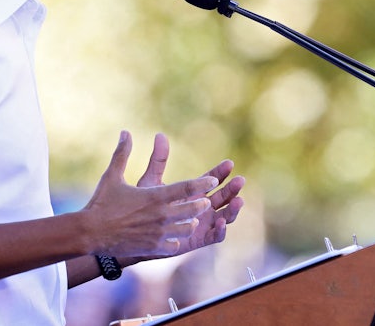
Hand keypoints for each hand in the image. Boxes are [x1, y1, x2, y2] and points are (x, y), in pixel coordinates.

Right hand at [82, 131, 217, 257]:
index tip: (213, 180)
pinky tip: (174, 237)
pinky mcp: (153, 248)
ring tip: (191, 219)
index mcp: (155, 196)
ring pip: (187, 228)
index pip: (188, 187)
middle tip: (204, 201)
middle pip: (193, 208)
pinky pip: (174, 246)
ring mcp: (158, 233)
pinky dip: (176, 240)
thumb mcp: (112, 175)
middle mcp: (161, 215)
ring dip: (190, 222)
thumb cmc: (101, 202)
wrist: (89, 233)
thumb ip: (122, 153)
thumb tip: (125, 132)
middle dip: (201, 204)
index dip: (203, 183)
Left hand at [136, 133, 244, 257]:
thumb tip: (160, 135)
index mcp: (194, 192)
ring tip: (237, 201)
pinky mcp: (199, 239)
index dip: (221, 172)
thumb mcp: (152, 182)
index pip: (212, 180)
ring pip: (224, 216)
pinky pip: (214, 236)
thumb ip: (158, 161)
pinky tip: (222, 222)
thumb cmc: (143, 207)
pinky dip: (221, 230)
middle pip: (223, 197)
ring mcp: (202, 223)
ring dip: (232, 209)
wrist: (135, 232)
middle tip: (239, 180)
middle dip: (232, 189)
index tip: (229, 163)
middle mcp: (202, 207)